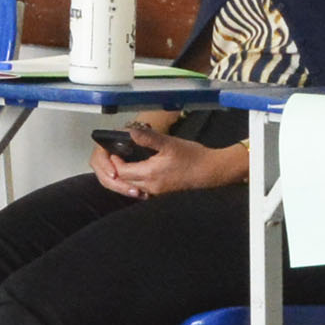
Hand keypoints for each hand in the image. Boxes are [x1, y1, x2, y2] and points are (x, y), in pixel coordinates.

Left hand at [92, 122, 238, 197]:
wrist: (210, 171)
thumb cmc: (192, 156)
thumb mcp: (169, 143)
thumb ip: (147, 137)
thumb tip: (129, 131)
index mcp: (150, 174)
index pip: (121, 171)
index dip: (114, 162)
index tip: (114, 150)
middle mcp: (150, 186)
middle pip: (124, 181)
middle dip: (116, 170)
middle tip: (115, 155)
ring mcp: (156, 191)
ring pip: (132, 186)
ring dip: (125, 176)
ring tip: (124, 161)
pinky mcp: (161, 192)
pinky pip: (141, 189)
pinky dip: (135, 180)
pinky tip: (138, 170)